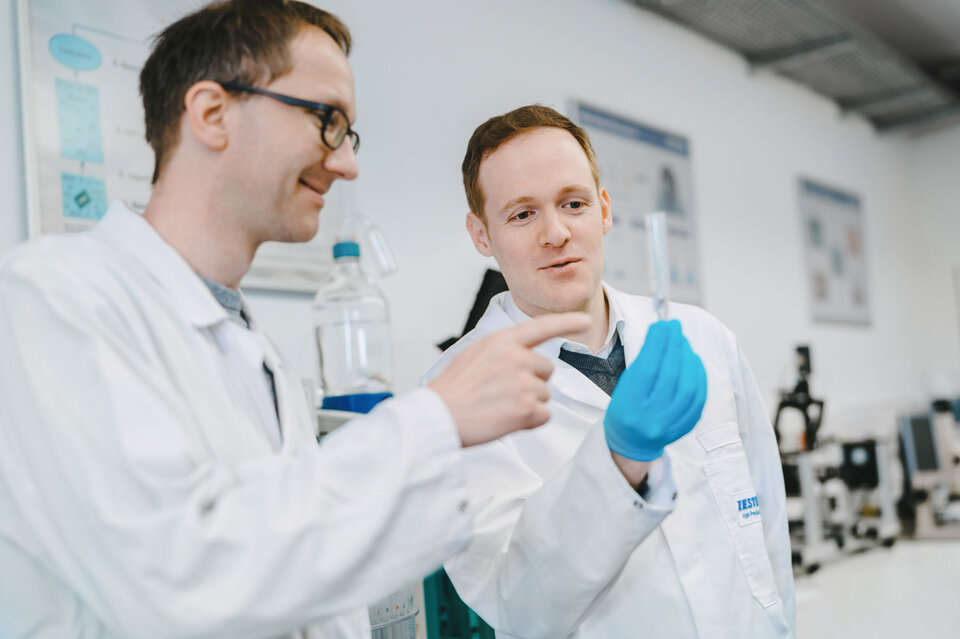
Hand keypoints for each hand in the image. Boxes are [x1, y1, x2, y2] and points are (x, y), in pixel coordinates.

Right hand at [430, 312, 590, 446]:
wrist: (438, 415)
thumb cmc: (452, 390)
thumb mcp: (474, 355)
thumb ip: (502, 352)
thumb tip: (524, 359)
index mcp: (501, 341)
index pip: (542, 326)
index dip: (566, 322)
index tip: (586, 321)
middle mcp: (516, 357)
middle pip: (547, 369)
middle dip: (533, 383)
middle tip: (504, 394)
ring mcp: (522, 382)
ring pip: (546, 394)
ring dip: (529, 404)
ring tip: (500, 408)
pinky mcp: (526, 407)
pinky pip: (544, 415)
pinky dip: (530, 422)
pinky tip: (507, 420)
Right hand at [604, 319, 706, 460]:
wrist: (633, 442)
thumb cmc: (626, 408)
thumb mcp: (625, 386)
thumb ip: (644, 362)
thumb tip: (662, 333)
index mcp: (630, 408)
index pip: (648, 370)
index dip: (657, 344)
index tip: (661, 324)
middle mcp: (652, 419)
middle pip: (670, 376)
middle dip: (674, 346)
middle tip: (674, 327)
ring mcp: (671, 425)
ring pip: (689, 386)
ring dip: (688, 358)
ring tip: (682, 342)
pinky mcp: (687, 425)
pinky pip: (699, 396)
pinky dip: (698, 374)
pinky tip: (692, 360)